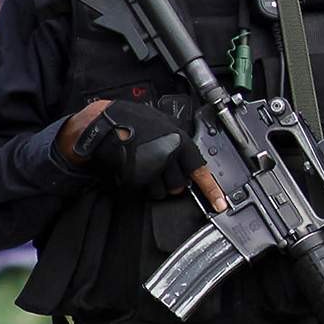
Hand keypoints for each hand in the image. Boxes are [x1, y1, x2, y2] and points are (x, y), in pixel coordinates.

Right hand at [59, 100, 227, 209]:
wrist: (103, 123)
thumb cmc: (133, 119)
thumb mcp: (164, 122)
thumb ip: (178, 138)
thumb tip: (188, 153)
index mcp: (180, 142)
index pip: (200, 171)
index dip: (211, 190)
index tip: (220, 203)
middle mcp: (168, 156)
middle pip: (178, 186)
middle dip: (170, 181)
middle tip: (158, 167)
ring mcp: (151, 169)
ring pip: (161, 192)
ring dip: (155, 185)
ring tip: (143, 166)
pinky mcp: (134, 178)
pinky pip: (142, 191)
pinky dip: (139, 185)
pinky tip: (132, 169)